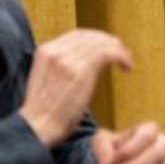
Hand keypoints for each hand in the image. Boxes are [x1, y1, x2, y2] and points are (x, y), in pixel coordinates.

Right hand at [20, 30, 132, 147]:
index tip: (108, 47)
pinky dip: (121, 57)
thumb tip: (82, 68)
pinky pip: (108, 53)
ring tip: (127, 62)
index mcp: (45, 51)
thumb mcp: (47, 83)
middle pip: (89, 36)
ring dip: (119, 50)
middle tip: (122, 52)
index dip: (96, 38)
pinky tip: (127, 68)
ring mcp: (67, 59)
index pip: (76, 35)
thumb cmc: (43, 115)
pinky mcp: (80, 70)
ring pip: (100, 43)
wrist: (37, 128)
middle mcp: (55, 50)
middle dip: (108, 42)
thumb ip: (61, 69)